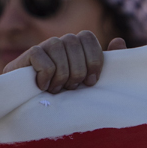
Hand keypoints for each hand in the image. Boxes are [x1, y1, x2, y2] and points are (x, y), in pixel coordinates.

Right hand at [3, 31, 125, 93]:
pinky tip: (41, 87)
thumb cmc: (64, 98)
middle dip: (77, 70)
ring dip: (61, 75)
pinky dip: (45, 77)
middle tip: (71, 88)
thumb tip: (119, 40)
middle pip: (74, 41)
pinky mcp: (27, 55)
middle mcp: (59, 43)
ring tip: (56, 90)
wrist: (31, 111)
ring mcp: (42, 47)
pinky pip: (42, 58)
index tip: (91, 82)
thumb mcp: (87, 84)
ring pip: (57, 47)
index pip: (87, 37)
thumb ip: (103, 64)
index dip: (93, 58)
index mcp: (76, 48)